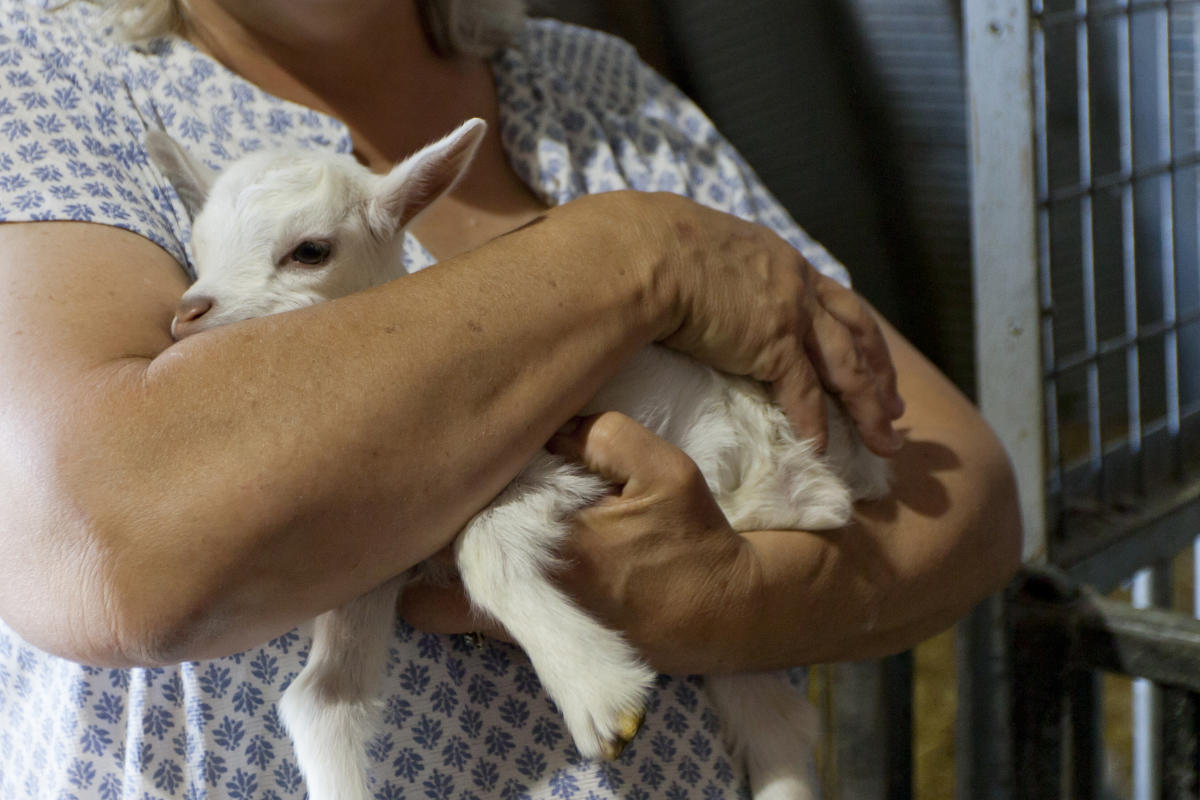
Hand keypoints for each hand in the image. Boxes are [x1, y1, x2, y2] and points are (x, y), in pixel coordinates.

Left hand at [400, 412, 758, 673]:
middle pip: (445, 550)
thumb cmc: (692, 537)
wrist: (723, 612)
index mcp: (558, 538)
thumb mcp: (665, 468)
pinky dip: (445, 601)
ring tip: (429, 530)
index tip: (446, 462)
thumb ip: (603, 436)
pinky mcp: (533, 647)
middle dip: (429, 525)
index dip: (453, 482)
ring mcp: (527, 623)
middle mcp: (532, 585)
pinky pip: (465, 623)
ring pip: (442, 595)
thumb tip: (543, 423)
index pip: (473, 506)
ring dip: (432, 566)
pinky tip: (441, 576)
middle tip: (425, 494)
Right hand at [605, 191, 904, 454]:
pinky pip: (804, 393)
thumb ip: (711, 273)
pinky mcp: (773, 344)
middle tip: (895, 408)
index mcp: (779, 258)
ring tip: (885, 444)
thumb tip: (690, 292)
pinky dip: (815, 424)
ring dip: (870, 409)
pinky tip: (822, 450)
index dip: (855, 331)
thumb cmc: (648, 247)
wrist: (645, 252)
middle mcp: (796, 282)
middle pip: (856, 332)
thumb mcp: (696, 248)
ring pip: (847, 368)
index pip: (831, 298)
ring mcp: (791, 312)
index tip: (871, 358)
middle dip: (881, 372)